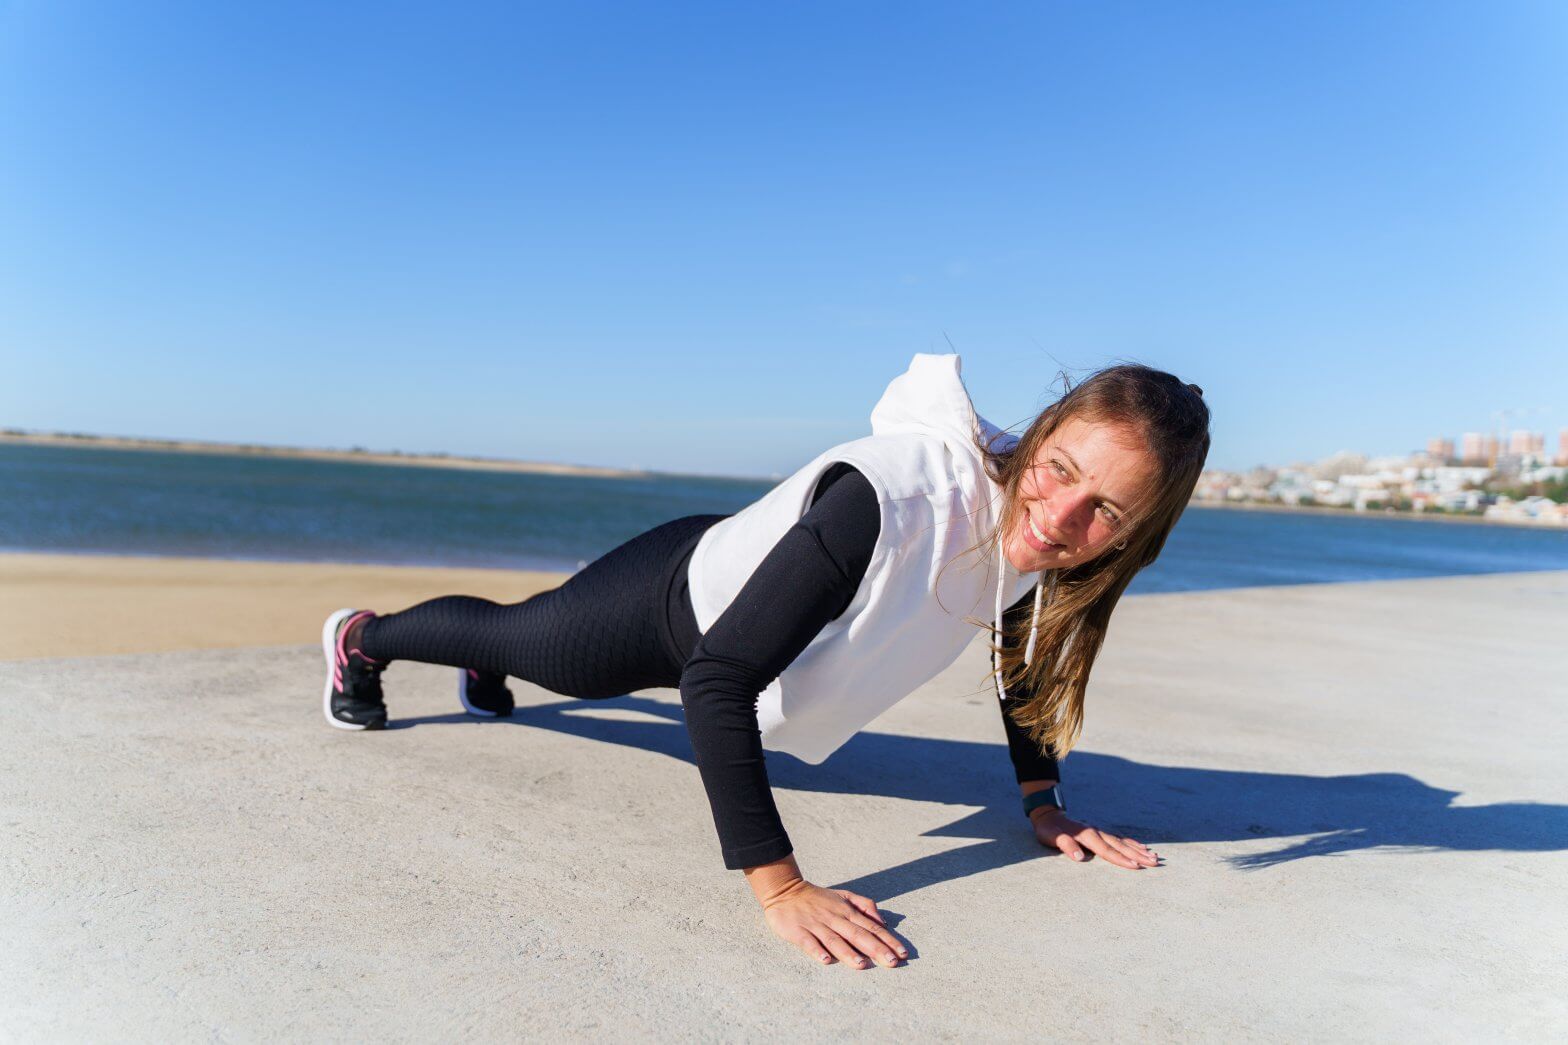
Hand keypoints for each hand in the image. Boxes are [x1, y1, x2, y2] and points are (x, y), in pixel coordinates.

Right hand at [758, 878, 907, 969]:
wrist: (785, 891)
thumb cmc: (818, 897)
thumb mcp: (844, 895)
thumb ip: (864, 905)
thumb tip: (882, 920)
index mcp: (847, 911)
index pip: (872, 927)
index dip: (888, 940)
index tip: (903, 953)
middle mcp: (834, 918)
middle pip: (858, 934)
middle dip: (876, 948)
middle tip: (892, 962)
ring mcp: (816, 925)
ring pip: (834, 939)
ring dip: (848, 952)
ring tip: (862, 964)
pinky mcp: (798, 931)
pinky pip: (809, 942)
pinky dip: (817, 951)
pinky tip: (825, 960)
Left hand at [1030, 808, 1159, 869]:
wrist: (1050, 815)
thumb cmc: (1050, 830)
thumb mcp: (1052, 837)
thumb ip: (1066, 845)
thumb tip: (1079, 857)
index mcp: (1087, 835)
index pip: (1106, 850)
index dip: (1121, 859)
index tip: (1136, 866)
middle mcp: (1097, 833)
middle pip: (1120, 846)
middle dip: (1138, 855)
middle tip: (1154, 863)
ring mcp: (1101, 832)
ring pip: (1123, 842)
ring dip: (1139, 850)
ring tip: (1154, 857)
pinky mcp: (1101, 833)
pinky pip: (1120, 839)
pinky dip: (1132, 843)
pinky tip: (1142, 847)